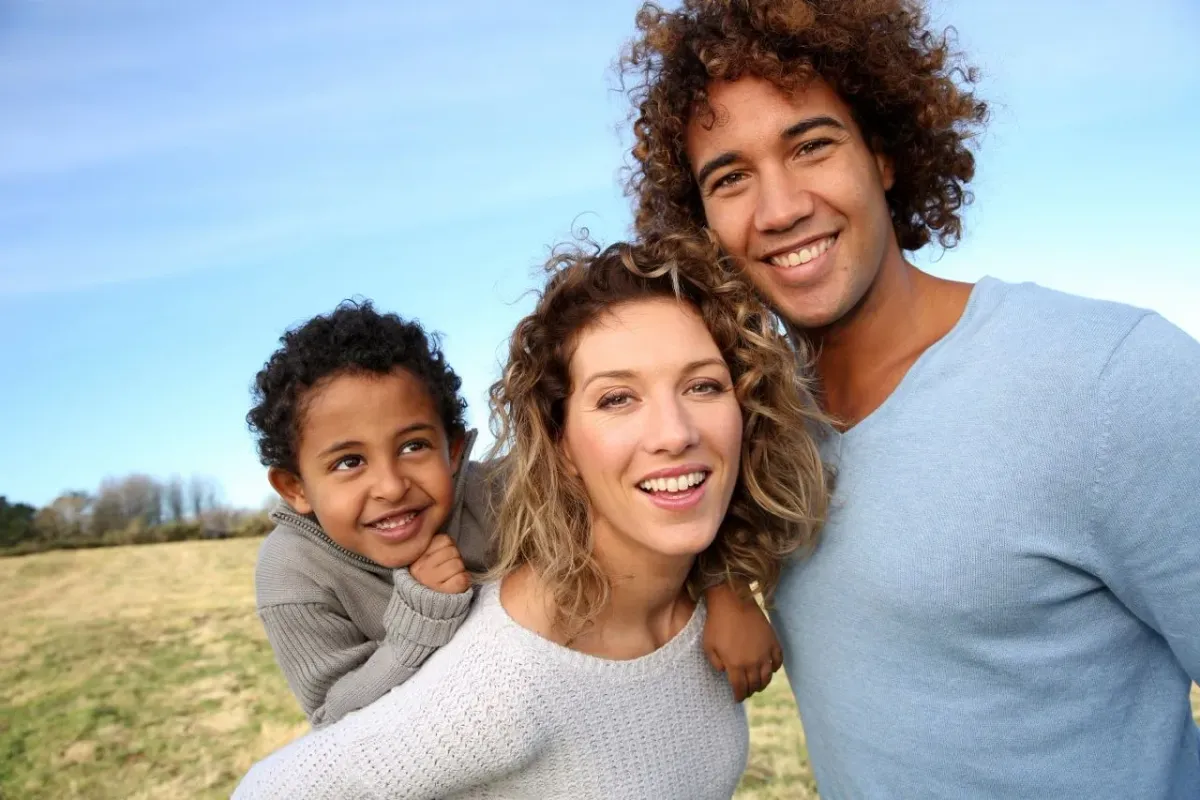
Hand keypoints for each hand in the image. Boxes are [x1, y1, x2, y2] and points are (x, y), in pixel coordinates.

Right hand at [409, 534, 470, 593]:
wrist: (423, 608)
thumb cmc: (427, 580)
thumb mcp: (422, 561)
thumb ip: (431, 546)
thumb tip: (443, 529)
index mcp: (417, 557)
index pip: (444, 540)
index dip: (448, 548)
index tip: (442, 558)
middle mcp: (422, 568)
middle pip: (453, 551)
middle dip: (454, 559)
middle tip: (446, 570)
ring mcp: (433, 581)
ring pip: (459, 564)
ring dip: (459, 571)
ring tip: (449, 578)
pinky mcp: (446, 592)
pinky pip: (463, 578)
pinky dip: (464, 581)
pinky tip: (454, 585)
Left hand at [702, 582, 783, 702]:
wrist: (732, 602)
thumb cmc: (716, 624)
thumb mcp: (708, 646)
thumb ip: (715, 663)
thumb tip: (725, 672)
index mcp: (735, 665)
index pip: (740, 688)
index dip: (738, 696)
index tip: (737, 698)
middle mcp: (752, 662)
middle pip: (754, 685)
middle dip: (749, 691)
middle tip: (746, 691)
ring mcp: (765, 653)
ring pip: (767, 677)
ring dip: (762, 683)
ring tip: (758, 684)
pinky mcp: (773, 642)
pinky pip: (778, 661)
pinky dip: (775, 668)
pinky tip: (770, 669)